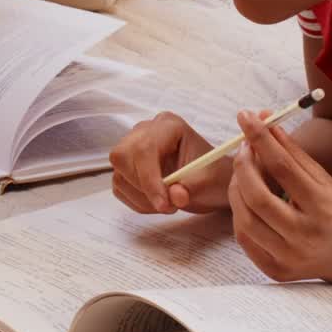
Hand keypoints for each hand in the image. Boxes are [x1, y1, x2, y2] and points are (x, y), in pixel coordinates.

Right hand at [110, 112, 232, 213]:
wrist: (211, 181)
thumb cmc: (213, 175)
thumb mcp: (209, 182)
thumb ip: (191, 188)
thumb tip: (174, 196)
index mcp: (168, 126)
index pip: (144, 148)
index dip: (149, 178)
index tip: (164, 204)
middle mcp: (146, 132)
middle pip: (122, 157)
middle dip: (142, 187)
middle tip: (167, 205)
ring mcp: (133, 148)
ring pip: (119, 175)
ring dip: (142, 199)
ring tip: (169, 204)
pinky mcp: (127, 167)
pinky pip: (120, 188)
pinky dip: (138, 202)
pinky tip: (158, 203)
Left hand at [228, 111, 331, 283]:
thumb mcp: (324, 180)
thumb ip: (293, 153)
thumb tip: (264, 122)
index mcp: (322, 206)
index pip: (283, 167)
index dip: (261, 138)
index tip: (246, 117)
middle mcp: (306, 235)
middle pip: (258, 196)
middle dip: (242, 166)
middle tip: (242, 147)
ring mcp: (289, 257)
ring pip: (245, 219)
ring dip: (236, 189)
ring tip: (243, 173)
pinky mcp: (275, 270)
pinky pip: (244, 238)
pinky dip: (239, 214)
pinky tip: (245, 200)